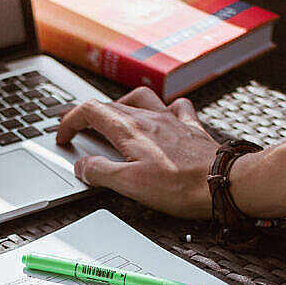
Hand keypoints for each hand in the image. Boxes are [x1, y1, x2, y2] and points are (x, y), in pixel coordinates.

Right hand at [57, 87, 219, 218]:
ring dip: (123, 104)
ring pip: (141, 98)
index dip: (69, 121)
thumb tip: (82, 166)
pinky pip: (175, 107)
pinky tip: (163, 117)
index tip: (63, 137)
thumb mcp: (130, 185)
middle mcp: (149, 118)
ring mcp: (171, 120)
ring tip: (116, 119)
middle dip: (89, 115)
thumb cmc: (180, 185)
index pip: (89, 111)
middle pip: (110, 105)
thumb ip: (100, 172)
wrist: (223, 182)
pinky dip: (164, 109)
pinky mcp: (190, 128)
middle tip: (80, 131)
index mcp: (129, 130)